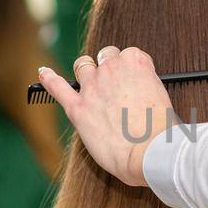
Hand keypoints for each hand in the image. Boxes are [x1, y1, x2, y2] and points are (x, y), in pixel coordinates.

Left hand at [37, 46, 174, 186]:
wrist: (149, 153)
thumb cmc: (162, 132)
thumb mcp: (164, 99)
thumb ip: (148, 90)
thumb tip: (140, 96)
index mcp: (137, 62)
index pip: (130, 55)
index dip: (132, 70)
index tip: (135, 83)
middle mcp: (112, 69)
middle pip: (106, 56)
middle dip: (109, 66)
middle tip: (115, 85)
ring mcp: (92, 87)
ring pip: (83, 66)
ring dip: (86, 70)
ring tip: (89, 81)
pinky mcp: (78, 108)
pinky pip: (58, 87)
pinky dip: (49, 79)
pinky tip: (43, 73)